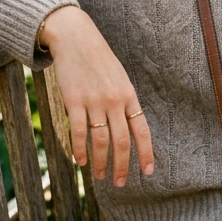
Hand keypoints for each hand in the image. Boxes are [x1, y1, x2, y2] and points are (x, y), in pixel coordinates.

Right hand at [40, 5, 153, 185]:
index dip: (146, 153)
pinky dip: (80, 150)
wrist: (76, 38)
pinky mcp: (74, 100)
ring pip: (101, 140)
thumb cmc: (98, 60)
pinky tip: (80, 161)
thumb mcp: (119, 78)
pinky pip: (79, 132)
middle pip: (122, 141)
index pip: (142, 130)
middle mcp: (115, 100)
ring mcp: (95, 101)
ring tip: (100, 175)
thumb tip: (127, 129)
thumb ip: (124, 102)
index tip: (148, 172)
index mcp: (129, 95)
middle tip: (119, 182)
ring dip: (101, 162)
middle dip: (122, 166)